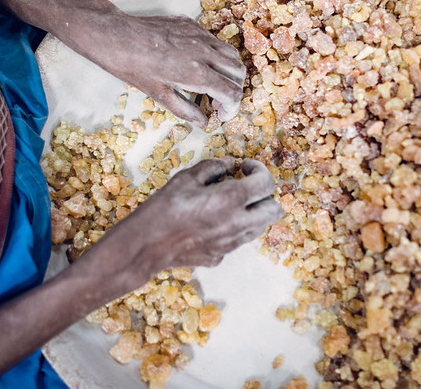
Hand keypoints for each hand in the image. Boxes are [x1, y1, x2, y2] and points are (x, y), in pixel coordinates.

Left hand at [51, 0, 245, 126]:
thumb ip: (186, 109)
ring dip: (227, 71)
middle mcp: (203, 51)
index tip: (221, 115)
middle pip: (238, 72)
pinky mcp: (191, 24)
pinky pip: (214, 40)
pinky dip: (215, 54)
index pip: (231, 92)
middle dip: (233, 89)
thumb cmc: (133, 67)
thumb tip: (203, 123)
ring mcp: (199, 35)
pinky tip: (197, 63)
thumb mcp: (159, 95)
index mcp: (196, 73)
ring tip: (211, 82)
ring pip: (230, 54)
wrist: (116, 36)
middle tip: (216, 101)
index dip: (231, 108)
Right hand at [116, 157, 282, 272]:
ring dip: (253, 213)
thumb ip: (211, 168)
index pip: (266, 183)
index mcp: (230, 200)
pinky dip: (234, 229)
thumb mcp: (185, 179)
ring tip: (230, 204)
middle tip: (247, 187)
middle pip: (274, 211)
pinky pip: (238, 240)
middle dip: (265, 196)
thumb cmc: (163, 208)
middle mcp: (237, 223)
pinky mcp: (220, 256)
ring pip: (259, 227)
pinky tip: (213, 222)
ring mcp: (231, 243)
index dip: (259, 170)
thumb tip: (228, 164)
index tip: (244, 167)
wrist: (146, 246)